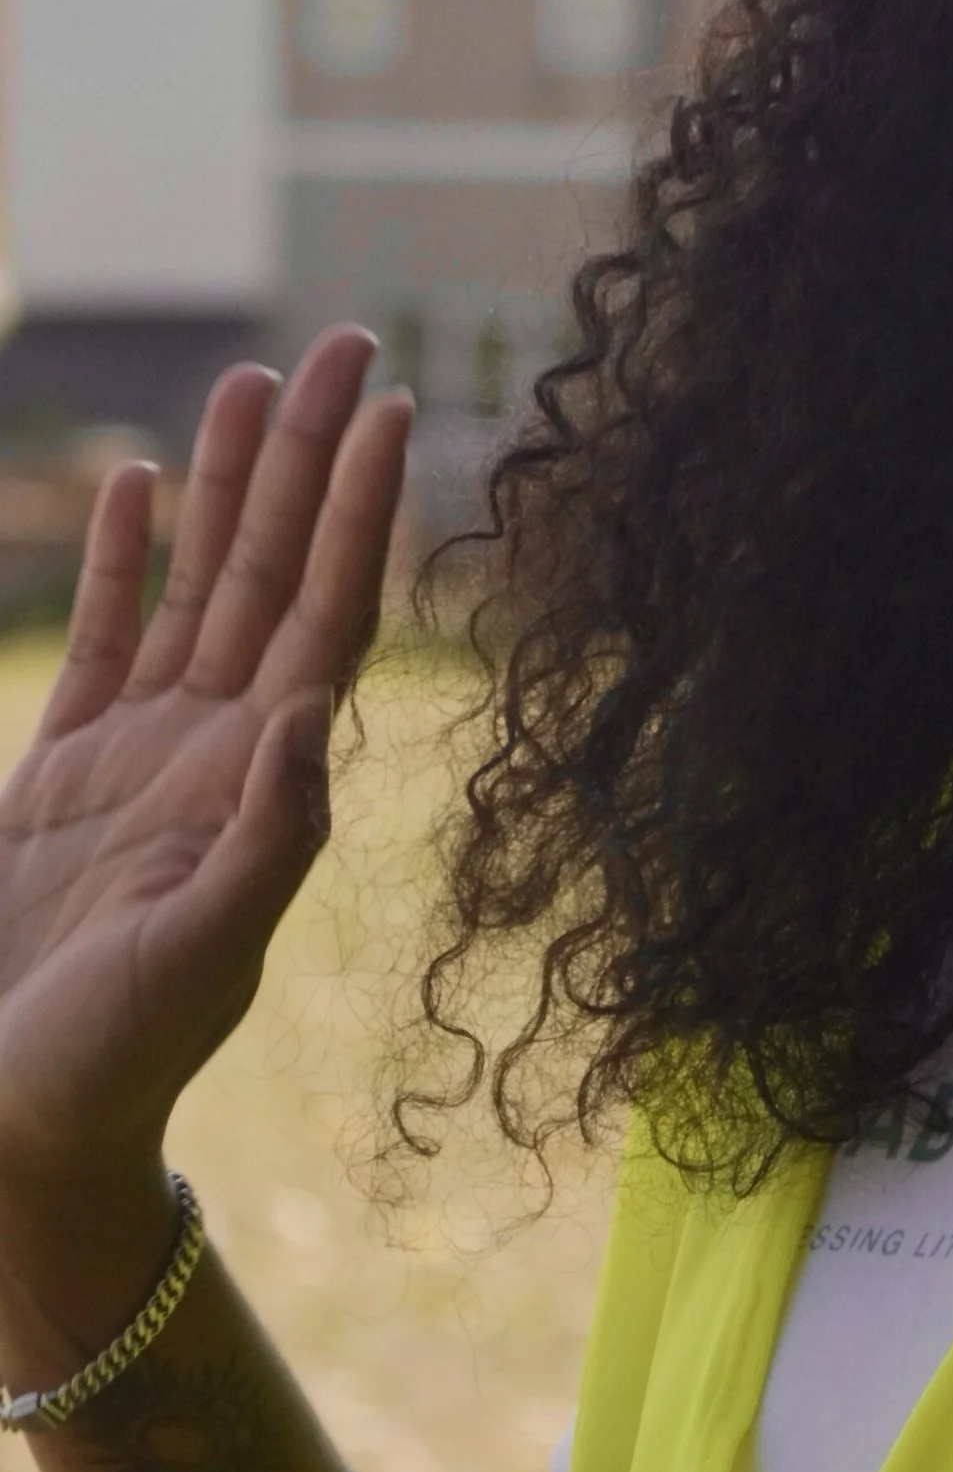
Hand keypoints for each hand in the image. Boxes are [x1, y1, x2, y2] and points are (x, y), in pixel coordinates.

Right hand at [0, 331, 409, 1268]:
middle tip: (341, 340)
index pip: (328, 611)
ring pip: (198, 583)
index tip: (395, 406)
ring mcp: (146, 756)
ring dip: (225, 482)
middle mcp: (219, 750)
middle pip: (276, 567)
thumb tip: (313, 713)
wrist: (15, 1131)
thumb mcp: (199, 956)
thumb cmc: (107, 1066)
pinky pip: (109, 637)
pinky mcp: (67, 773)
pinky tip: (138, 483)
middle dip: (307, 457)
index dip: (362, 509)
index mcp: (262, 780)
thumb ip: (265, 836)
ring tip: (248, 377)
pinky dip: (126, 557)